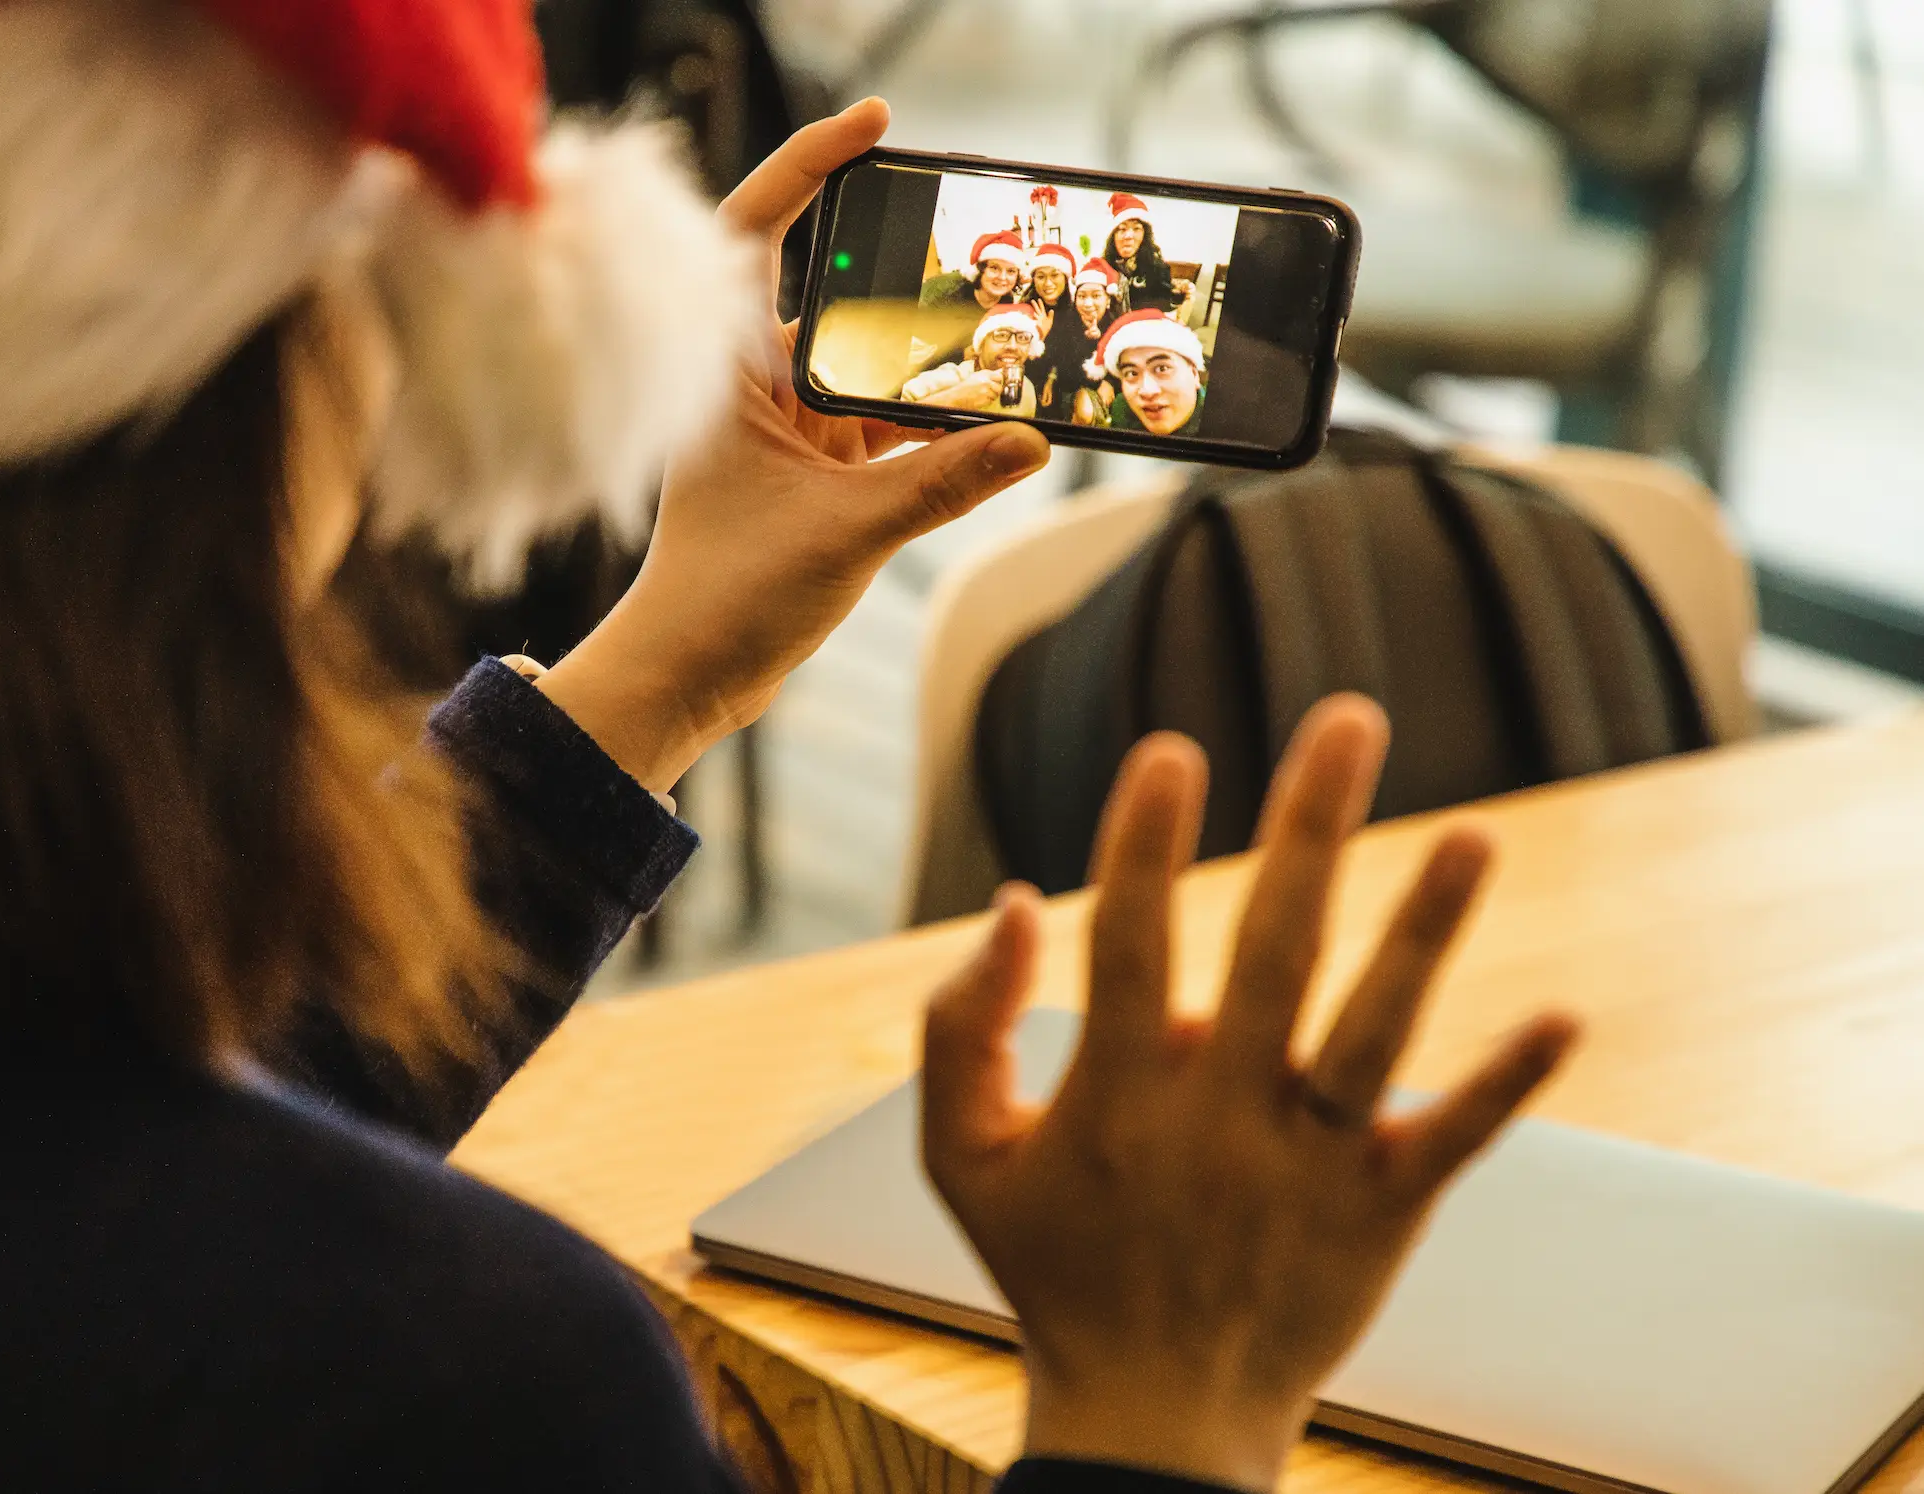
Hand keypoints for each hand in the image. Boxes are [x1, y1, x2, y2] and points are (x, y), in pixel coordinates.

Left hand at [539, 101, 1049, 792]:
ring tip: (1013, 342)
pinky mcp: (816, 477)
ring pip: (875, 372)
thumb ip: (943, 483)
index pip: (758, 236)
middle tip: (988, 254)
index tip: (874, 125)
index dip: (808, 167)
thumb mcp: (848, 532)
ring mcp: (789, 432)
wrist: (688, 677)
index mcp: (730, 373)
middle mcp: (757, 388)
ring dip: (935, 367)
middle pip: (842, 301)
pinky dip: (936, 427)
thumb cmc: (724, 597)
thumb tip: (1030, 440)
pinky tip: (996, 423)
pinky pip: (889, 428)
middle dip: (915, 279)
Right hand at [922, 697, 1578, 1490]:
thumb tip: (1012, 901)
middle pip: (1274, 951)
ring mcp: (1306, 1164)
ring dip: (1424, 932)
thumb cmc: (1050, 1266)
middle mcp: (1217, 1118)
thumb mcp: (957, 1157)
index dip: (1144, 842)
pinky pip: (1449, 1141)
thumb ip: (955, 1027)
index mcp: (1114, 1095)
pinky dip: (1504, 1084)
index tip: (1171, 750)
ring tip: (1474, 835)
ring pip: (1373, 1033)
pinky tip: (1560, 1018)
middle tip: (1350, 718)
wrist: (1151, 1417)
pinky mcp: (1379, 1212)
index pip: (1132, 942)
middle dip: (1311, 827)